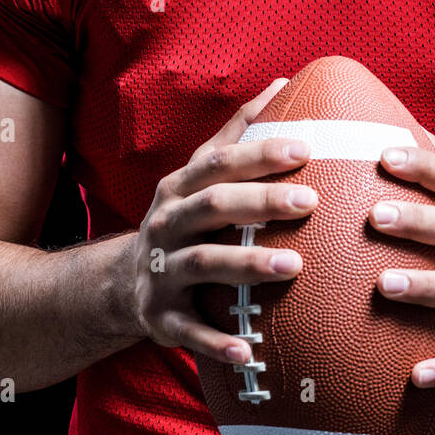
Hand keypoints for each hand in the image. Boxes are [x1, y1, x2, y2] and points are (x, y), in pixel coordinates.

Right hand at [131, 78, 315, 363]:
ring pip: (204, 264)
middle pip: (213, 206)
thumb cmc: (186, 217)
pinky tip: (250, 351)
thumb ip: (241, 130)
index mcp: (180, 187)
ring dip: (248, 264)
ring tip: (295, 266)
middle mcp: (166, 223)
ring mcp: (160, 271)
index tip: (305, 148)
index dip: (260, 153)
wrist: (123, 283)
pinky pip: (189, 331)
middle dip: (261, 203)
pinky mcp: (160, 317)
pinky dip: (217, 341)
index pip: (220, 162)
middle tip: (310, 203)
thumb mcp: (202, 174)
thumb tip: (285, 82)